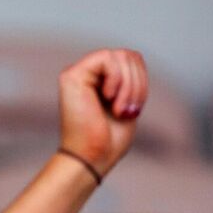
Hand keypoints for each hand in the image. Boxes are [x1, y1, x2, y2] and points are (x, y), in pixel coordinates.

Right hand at [58, 48, 146, 178]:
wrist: (91, 157)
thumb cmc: (108, 140)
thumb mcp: (127, 104)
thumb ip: (128, 80)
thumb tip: (134, 56)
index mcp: (98, 80)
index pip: (130, 60)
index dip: (141, 80)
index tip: (134, 109)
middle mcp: (85, 73)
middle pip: (128, 55)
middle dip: (138, 83)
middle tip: (129, 110)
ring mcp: (77, 73)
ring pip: (120, 55)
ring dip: (129, 85)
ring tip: (121, 108)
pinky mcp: (72, 75)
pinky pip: (107, 59)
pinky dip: (117, 79)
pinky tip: (108, 98)